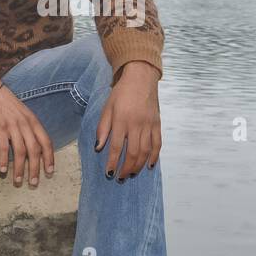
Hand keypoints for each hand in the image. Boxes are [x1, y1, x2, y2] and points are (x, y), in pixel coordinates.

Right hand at [0, 77, 55, 188]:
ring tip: (18, 181)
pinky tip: (3, 170)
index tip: (50, 171)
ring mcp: (13, 126)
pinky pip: (3, 147)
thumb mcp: (25, 114)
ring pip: (20, 151)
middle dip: (35, 169)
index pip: (46, 142)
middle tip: (34, 183)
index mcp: (34, 122)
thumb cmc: (9, 105)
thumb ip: (32, 129)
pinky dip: (3, 160)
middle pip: (34, 150)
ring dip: (19, 168)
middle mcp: (26, 124)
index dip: (49, 158)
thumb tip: (38, 147)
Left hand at [95, 61, 161, 180]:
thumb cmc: (121, 93)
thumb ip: (102, 128)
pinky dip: (154, 156)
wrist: (140, 78)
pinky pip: (157, 144)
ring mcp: (149, 125)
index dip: (112, 162)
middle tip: (121, 177)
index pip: (116, 147)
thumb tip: (98, 148)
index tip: (109, 173)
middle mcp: (136, 124)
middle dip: (126, 168)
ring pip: (145, 151)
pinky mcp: (157, 124)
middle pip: (133, 153)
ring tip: (131, 174)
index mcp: (121, 120)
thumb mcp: (107, 108)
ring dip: (139, 166)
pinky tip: (149, 165)